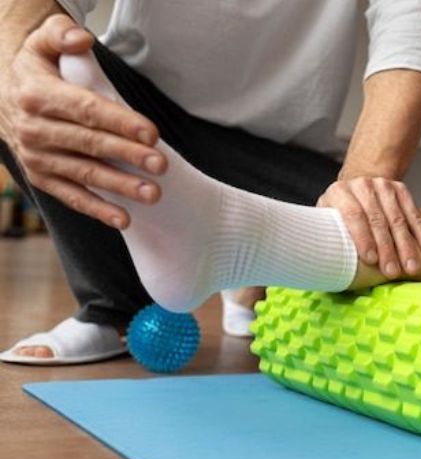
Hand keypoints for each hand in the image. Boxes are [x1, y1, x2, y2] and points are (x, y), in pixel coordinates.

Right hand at [0, 14, 165, 228]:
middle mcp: (34, 130)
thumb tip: (82, 39)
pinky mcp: (42, 177)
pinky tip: (124, 219)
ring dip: (119, 186)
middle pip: (90, 144)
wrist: (3, 95)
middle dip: (128, 155)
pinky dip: (97, 209)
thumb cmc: (37, 69)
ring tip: (153, 193)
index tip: (152, 134)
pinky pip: (71, 196)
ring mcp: (37, 157)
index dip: (120, 122)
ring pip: (84, 173)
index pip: (86, 110)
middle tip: (162, 165)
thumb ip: (61, 34)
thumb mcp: (42, 42)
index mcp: (38, 95)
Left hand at [317, 176, 420, 277]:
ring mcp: (382, 185)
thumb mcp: (327, 222)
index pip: (354, 215)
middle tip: (392, 271)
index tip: (371, 260)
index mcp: (338, 192)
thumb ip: (329, 235)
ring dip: (406, 245)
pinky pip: (413, 213)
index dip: (363, 238)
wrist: (354, 190)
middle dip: (387, 248)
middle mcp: (361, 185)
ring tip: (411, 267)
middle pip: (377, 220)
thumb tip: (329, 262)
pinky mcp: (399, 188)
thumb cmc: (338, 217)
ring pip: (398, 218)